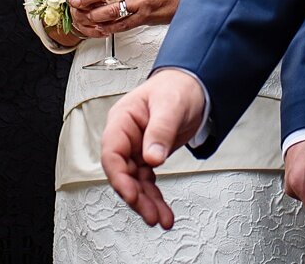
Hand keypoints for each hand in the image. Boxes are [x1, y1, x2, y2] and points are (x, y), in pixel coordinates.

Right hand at [100, 71, 206, 228]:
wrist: (193, 86)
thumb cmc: (176, 87)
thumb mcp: (170, 106)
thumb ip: (160, 131)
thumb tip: (152, 157)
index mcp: (122, 120)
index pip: (112, 153)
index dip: (119, 177)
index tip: (131, 194)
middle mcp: (126, 136)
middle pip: (122, 173)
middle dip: (135, 196)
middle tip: (150, 214)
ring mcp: (136, 148)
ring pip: (135, 182)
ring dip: (146, 202)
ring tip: (160, 219)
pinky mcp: (149, 156)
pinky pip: (147, 181)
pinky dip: (155, 197)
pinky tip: (163, 210)